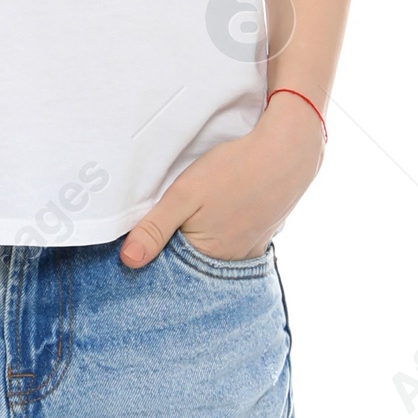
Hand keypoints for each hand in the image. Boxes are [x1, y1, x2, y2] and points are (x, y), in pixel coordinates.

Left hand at [119, 99, 323, 269]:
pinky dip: (226, 230)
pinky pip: (236, 241)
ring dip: (204, 237)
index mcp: (208, 257)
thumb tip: (128, 261)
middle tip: (180, 213)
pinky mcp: (264, 235)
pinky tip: (224, 210)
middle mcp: (232, 262)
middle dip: (180, 244)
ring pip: (215, 251)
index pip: (171, 268)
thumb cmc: (235, 170)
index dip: (157, 250)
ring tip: (203, 211)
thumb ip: (154, 228)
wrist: (289, 150)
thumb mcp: (184, 195)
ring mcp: (251, 250)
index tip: (151, 231)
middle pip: (194, 261)